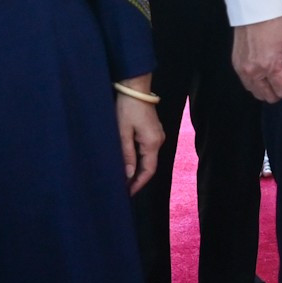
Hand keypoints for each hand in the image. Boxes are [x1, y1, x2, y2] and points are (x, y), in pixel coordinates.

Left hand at [115, 79, 165, 194]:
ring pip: (148, 158)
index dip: (138, 184)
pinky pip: (147, 150)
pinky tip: (129, 162)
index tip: (127, 194)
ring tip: (123, 179)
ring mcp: (157, 135)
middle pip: (150, 166)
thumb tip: (128, 175)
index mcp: (152, 142)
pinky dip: (139, 160)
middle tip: (123, 189)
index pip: (148, 170)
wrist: (135, 88)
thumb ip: (126, 154)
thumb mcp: (123, 132)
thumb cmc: (128, 108)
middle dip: (137, 179)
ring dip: (138, 169)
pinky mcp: (153, 130)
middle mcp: (159, 140)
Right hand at [233, 14, 281, 102]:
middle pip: (270, 97)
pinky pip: (248, 84)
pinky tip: (267, 71)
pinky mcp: (236, 65)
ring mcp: (242, 69)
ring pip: (257, 93)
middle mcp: (253, 71)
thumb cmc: (277, 22)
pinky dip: (258, 83)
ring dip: (270, 88)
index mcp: (269, 65)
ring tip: (278, 73)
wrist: (255, 8)